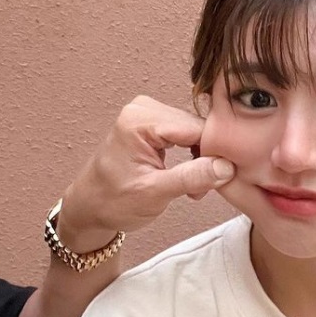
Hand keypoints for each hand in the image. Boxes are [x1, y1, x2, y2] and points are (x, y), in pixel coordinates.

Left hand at [57, 96, 235, 249]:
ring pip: (197, 132)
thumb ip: (191, 178)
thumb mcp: (154, 194)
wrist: (89, 207)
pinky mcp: (154, 123)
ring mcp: (149, 114)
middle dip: (208, 158)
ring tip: (194, 186)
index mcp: (140, 120)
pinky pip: (188, 134)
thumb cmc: (111, 202)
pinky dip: (194, 156)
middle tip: (202, 189)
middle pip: (198, 127)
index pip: (196, 128)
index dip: (216, 152)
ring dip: (203, 159)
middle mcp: (145, 109)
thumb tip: (226, 166)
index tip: (224, 177)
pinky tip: (189, 174)